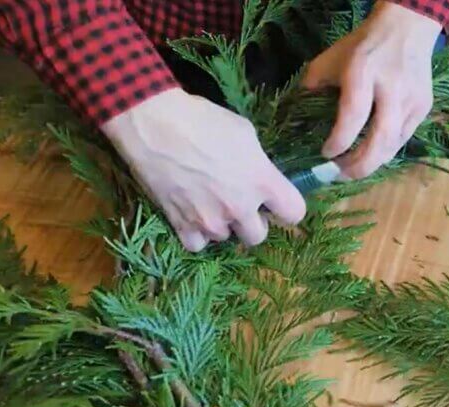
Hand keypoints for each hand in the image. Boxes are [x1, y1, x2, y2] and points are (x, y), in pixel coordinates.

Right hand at [101, 89, 305, 251]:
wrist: (154, 125)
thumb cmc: (202, 120)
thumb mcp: (244, 133)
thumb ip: (258, 163)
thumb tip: (260, 176)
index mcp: (262, 181)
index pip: (294, 213)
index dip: (286, 208)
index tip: (276, 202)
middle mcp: (240, 207)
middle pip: (258, 235)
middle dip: (251, 221)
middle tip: (237, 202)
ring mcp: (211, 220)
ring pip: (225, 238)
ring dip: (221, 224)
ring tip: (207, 201)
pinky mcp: (182, 226)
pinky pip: (198, 245)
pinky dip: (196, 233)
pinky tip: (191, 214)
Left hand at [302, 1, 440, 179]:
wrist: (407, 28)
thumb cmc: (362, 45)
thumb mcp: (330, 59)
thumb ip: (313, 86)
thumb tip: (297, 118)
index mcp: (364, 72)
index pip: (354, 115)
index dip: (339, 141)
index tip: (324, 153)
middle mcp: (392, 88)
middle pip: (381, 139)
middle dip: (359, 166)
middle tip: (338, 175)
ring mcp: (412, 100)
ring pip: (394, 145)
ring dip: (371, 164)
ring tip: (350, 170)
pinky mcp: (423, 108)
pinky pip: (402, 139)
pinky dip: (384, 152)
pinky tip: (369, 155)